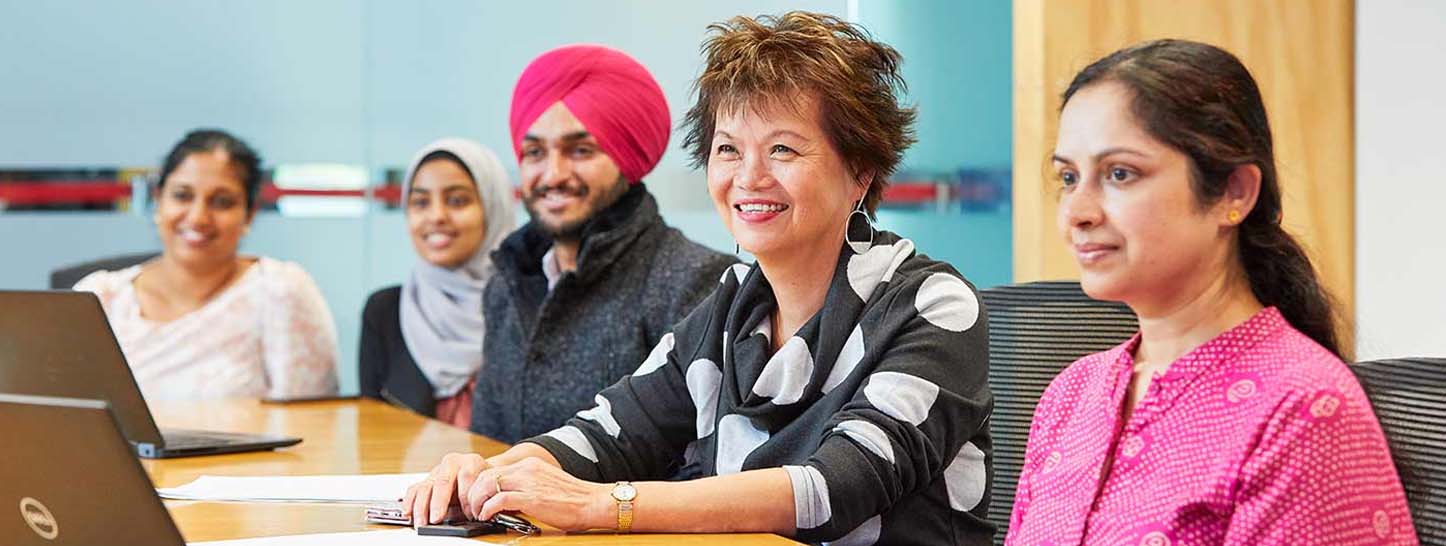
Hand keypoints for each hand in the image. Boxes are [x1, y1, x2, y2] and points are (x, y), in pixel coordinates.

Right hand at [401, 452, 489, 524]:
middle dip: (438, 502)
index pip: (466, 476)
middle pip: (442, 480)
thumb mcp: (486, 488)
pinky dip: (410, 502)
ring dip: (421, 507)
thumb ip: (479, 497)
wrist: (480, 476)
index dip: (467, 497)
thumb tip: (473, 515)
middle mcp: (452, 464)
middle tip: (436, 519)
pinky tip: (408, 513)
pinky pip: (414, 489)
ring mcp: (437, 471)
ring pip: (425, 486)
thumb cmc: (483, 484)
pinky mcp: (427, 481)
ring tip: (421, 523)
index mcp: (471, 462)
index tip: (469, 514)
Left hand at [463, 457, 613, 531]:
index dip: (479, 486)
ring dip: (477, 502)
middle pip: (485, 475)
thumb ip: (526, 486)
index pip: (494, 470)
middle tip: (471, 509)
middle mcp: (526, 469)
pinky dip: (488, 509)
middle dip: (473, 494)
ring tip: (478, 514)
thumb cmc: (572, 499)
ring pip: (487, 485)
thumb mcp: (545, 484)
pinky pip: (499, 500)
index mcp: (529, 464)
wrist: (593, 502)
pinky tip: (488, 517)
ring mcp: (529, 482)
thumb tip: (505, 500)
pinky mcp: (531, 497)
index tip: (476, 499)